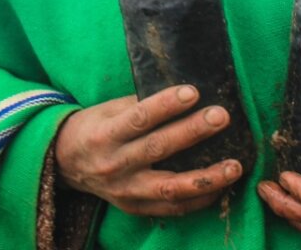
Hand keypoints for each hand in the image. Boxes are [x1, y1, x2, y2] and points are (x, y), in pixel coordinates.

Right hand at [54, 84, 242, 215]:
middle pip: (158, 149)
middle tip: (221, 117)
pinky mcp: (134, 208)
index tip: (193, 92)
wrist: (66, 164)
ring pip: (170, 187)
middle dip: (193, 132)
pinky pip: (172, 208)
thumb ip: (139, 105)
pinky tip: (221, 186)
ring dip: (206, 177)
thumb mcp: (108, 110)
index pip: (138, 118)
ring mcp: (125, 191)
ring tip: (234, 165)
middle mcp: (114, 165)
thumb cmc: (94, 128)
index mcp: (104, 135)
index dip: (166, 105)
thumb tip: (182, 94)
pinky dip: (199, 199)